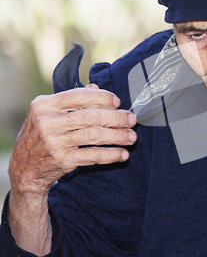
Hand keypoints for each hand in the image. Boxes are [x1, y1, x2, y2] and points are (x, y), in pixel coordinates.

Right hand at [7, 85, 136, 255]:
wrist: (24, 168)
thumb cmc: (41, 135)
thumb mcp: (48, 114)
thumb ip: (72, 100)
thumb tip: (96, 87)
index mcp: (45, 105)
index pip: (79, 96)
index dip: (102, 98)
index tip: (117, 102)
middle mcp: (48, 123)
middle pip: (91, 116)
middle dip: (116, 118)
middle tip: (132, 120)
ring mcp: (55, 142)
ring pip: (95, 136)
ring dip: (118, 136)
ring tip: (132, 137)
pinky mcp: (63, 160)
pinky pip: (93, 155)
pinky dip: (111, 155)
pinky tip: (122, 154)